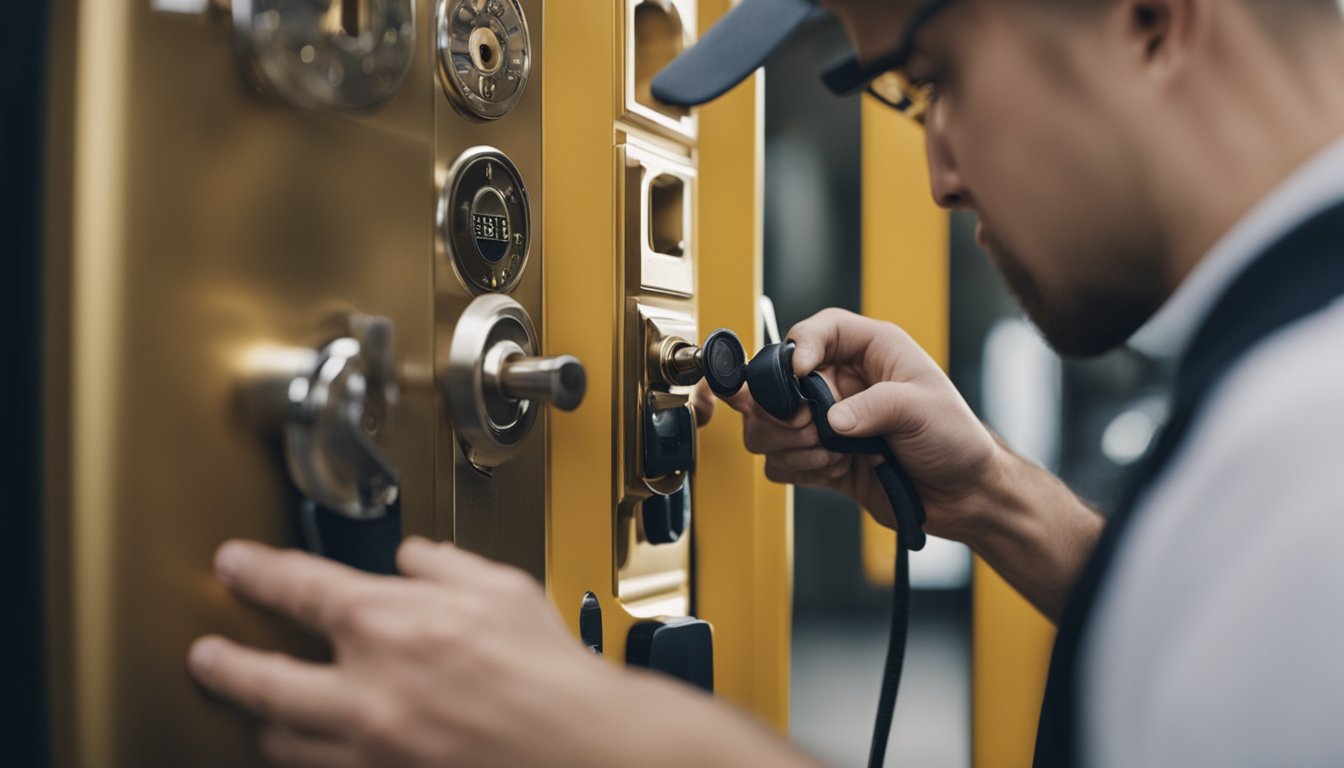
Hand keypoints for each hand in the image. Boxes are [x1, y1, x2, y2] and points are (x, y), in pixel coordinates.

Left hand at [188, 538, 616, 766]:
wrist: (584, 749)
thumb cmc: (552, 673)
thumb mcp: (502, 588)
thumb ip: (445, 565)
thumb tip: (414, 557)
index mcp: (390, 623)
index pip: (297, 587)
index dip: (256, 572)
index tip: (236, 566)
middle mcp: (365, 689)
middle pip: (259, 677)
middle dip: (222, 663)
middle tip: (206, 654)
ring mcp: (370, 748)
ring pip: (281, 739)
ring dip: (267, 720)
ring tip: (264, 710)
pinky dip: (312, 758)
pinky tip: (316, 748)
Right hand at [716, 308, 1003, 541]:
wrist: (963, 495)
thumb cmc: (956, 439)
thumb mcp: (923, 409)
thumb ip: (875, 407)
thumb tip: (829, 420)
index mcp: (870, 351)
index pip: (817, 331)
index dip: (800, 347)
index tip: (800, 374)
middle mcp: (841, 382)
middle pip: (777, 382)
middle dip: (785, 410)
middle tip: (812, 428)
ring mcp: (827, 422)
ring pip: (769, 425)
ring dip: (790, 444)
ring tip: (831, 455)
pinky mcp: (820, 458)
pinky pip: (780, 461)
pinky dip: (799, 469)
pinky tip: (834, 471)